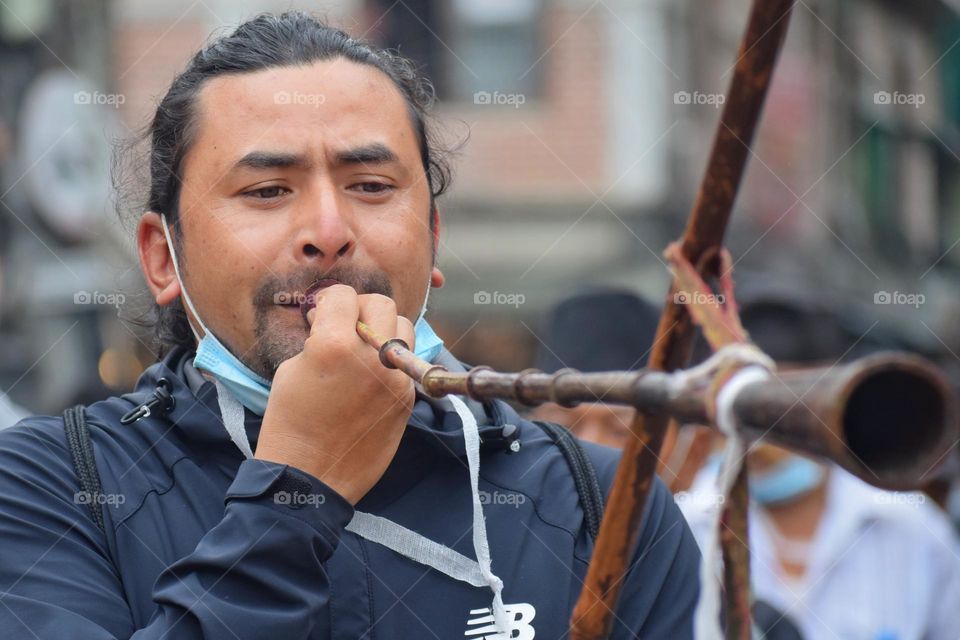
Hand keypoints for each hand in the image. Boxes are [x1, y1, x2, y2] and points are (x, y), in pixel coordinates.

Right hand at [255, 284, 415, 504]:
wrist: (311, 478)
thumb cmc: (290, 424)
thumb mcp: (291, 370)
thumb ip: (319, 338)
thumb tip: (333, 321)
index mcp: (335, 346)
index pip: (343, 296)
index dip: (327, 301)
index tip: (320, 312)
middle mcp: (372, 358)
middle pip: (382, 304)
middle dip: (360, 308)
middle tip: (343, 325)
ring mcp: (395, 379)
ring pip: (403, 329)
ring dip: (383, 330)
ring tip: (362, 348)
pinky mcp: (407, 399)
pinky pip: (405, 363)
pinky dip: (389, 361)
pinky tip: (369, 376)